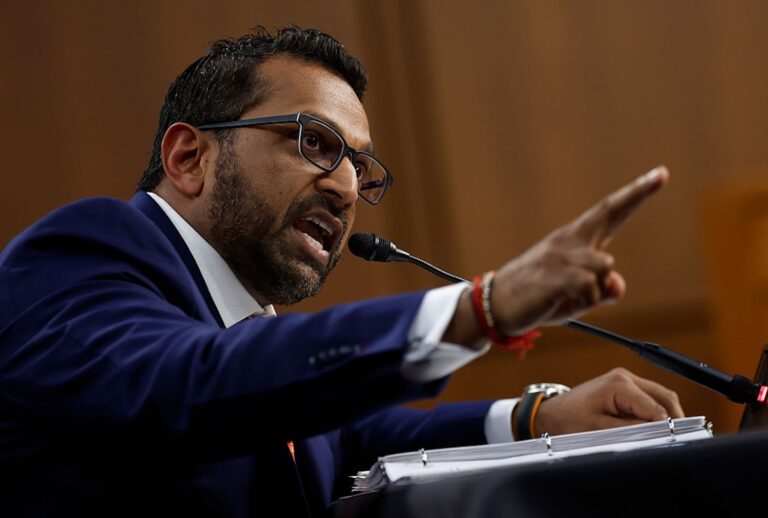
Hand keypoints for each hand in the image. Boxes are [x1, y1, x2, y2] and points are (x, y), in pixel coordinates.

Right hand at [491, 166, 668, 334]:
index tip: (661, 174)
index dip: (636, 194)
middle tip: (662, 173)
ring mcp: (560, 255)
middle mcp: (569, 240)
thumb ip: (602, 290)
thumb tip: (617, 285)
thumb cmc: (540, 296)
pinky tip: (563, 301)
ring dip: (596, 291)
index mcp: (575, 240)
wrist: (499, 305)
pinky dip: (584, 301)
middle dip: (636, 193)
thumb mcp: (576, 295)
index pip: (609, 212)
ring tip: (571, 298)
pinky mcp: (554, 275)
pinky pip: (589, 287)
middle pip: (608, 212)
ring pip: (605, 268)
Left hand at [532, 368, 684, 435]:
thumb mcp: (599, 430)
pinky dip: (656, 411)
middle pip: (665, 398)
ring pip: (661, 396)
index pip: (656, 408)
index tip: (674, 442)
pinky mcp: (625, 385)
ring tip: (665, 436)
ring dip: (666, 415)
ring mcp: (626, 379)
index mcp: (619, 385)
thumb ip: (630, 430)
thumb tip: (658, 431)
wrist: (551, 413)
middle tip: (676, 441)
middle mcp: (625, 377)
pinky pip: (650, 397)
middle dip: (674, 419)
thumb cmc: (569, 420)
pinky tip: (652, 428)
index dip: (667, 426)